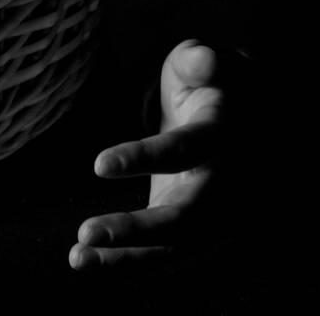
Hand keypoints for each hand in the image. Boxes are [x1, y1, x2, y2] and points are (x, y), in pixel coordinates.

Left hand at [70, 39, 242, 268]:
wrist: (243, 122)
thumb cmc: (212, 86)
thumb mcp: (205, 66)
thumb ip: (199, 60)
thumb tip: (203, 56)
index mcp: (223, 137)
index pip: (185, 151)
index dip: (144, 158)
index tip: (98, 165)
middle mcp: (223, 184)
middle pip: (187, 217)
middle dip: (138, 230)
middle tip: (86, 232)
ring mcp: (211, 213)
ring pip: (174, 246)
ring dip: (125, 255)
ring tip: (76, 256)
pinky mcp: (192, 229)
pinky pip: (162, 254)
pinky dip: (124, 261)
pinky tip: (81, 258)